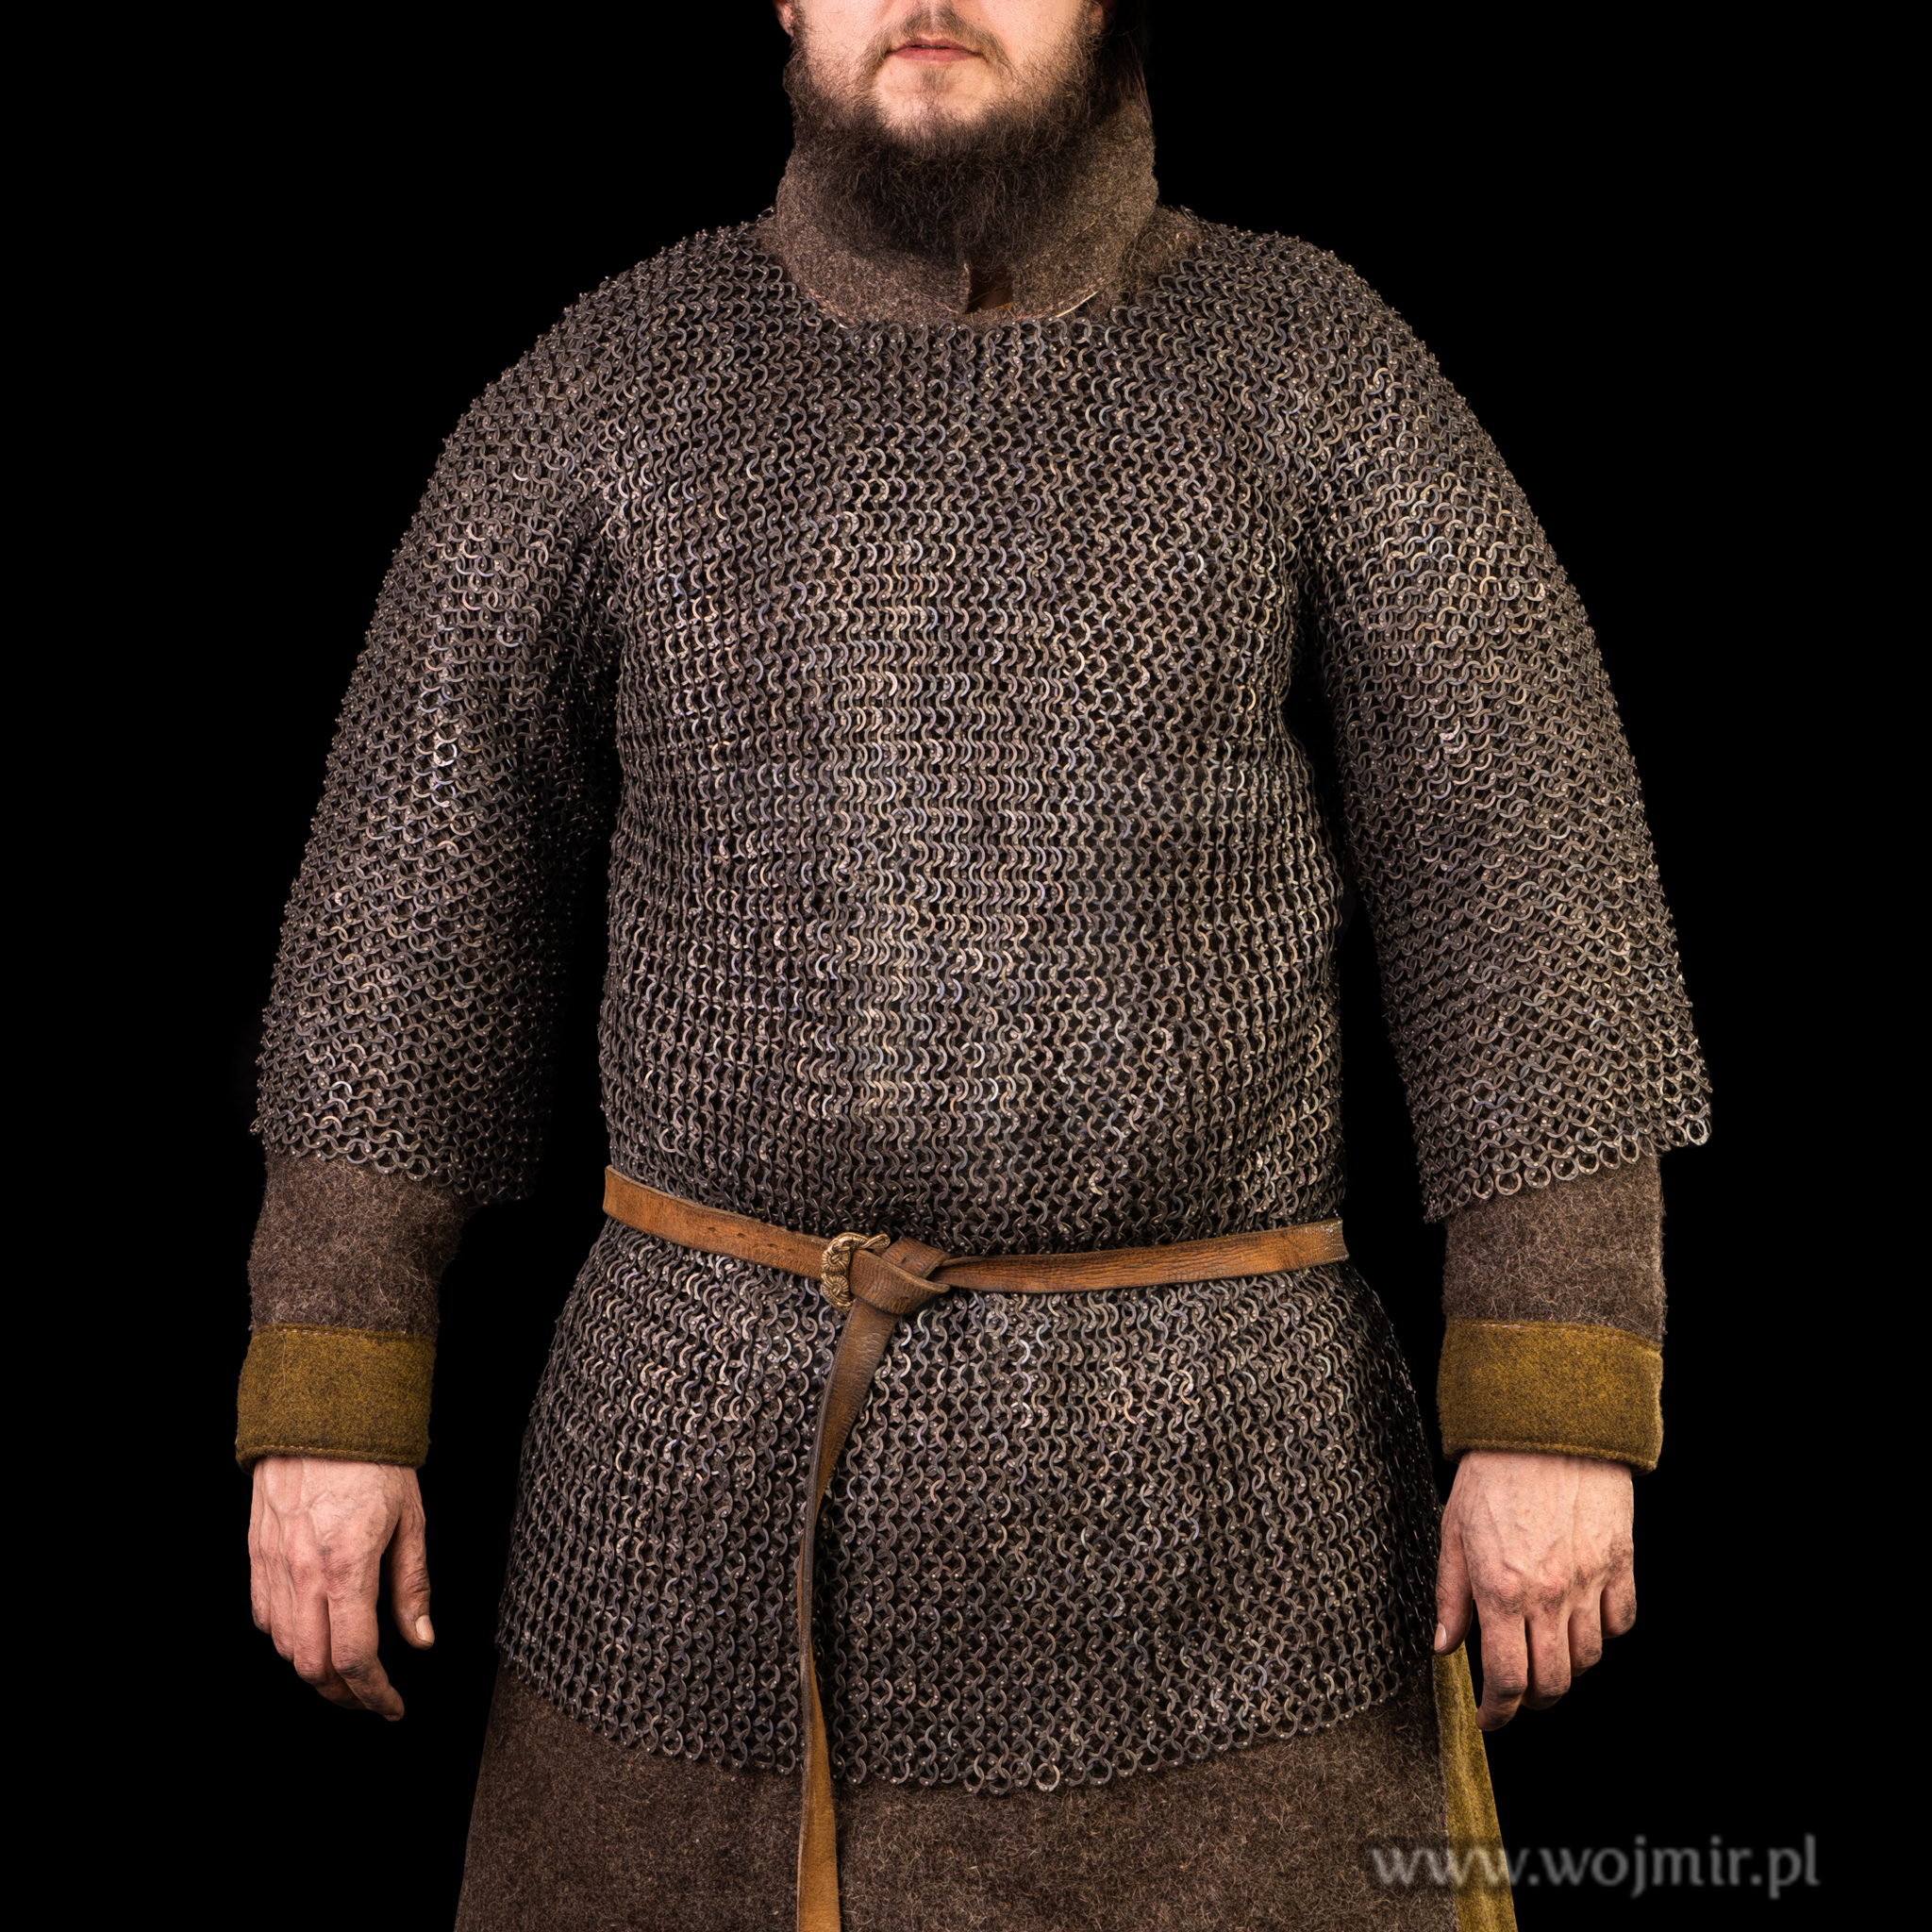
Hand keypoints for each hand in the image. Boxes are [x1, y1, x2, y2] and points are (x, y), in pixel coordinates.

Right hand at [248, 1455, 434, 1716]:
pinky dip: (288, 1639)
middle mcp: (302, 1573)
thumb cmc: (374, 1459)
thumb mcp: (411, 1519)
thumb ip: (412, 1585)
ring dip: (315, 1670)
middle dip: (344, 1695)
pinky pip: (264, 1617)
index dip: (375, 1695)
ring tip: (347, 1670)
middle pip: (313, 1667)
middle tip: (372, 1698)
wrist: (320, 1411)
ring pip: (284, 1648)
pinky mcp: (255, 1554)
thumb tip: (420, 1639)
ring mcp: (272, 1565)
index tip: (392, 1708)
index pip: (355, 1658)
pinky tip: (314, 1632)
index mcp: (346, 1566)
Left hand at [1434, 1449, 1634, 1729]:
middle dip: (1531, 1700)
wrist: (1546, 1426)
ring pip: (1588, 1659)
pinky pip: (1621, 1623)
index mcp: (1500, 1589)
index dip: (1498, 1713)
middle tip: (1516, 1693)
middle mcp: (1549, 1595)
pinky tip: (1582, 1621)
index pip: (1506, 1680)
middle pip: (1552, 1683)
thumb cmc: (1493, 1471)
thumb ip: (1449, 1595)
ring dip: (1565, 1668)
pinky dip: (1603, 1634)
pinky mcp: (1620, 1564)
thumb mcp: (1452, 1530)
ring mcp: (1590, 1582)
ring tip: (1545, 1654)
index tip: (1490, 1719)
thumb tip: (1444, 1646)